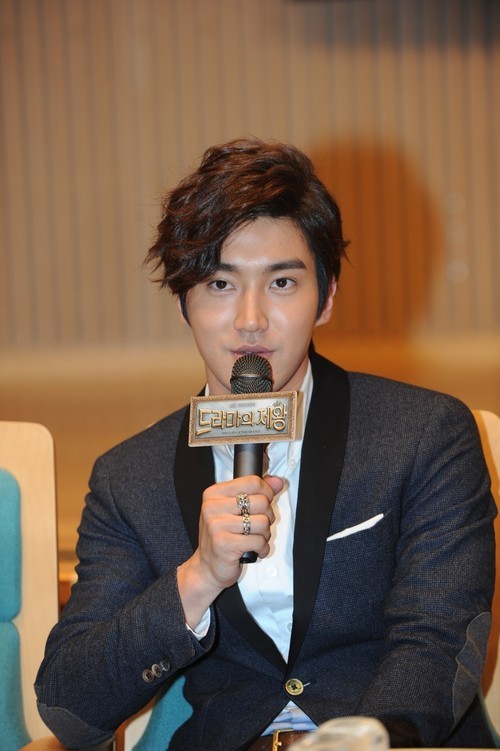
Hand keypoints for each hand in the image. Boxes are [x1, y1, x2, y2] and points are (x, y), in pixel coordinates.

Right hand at [177, 474, 282, 628]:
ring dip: (265, 534)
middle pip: (261, 501)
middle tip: (258, 526)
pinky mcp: (225, 544)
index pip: (252, 482)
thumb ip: (257, 493)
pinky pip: (259, 541)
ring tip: (255, 539)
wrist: (207, 567)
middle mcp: (212, 507)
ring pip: (263, 522)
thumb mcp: (236, 510)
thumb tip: (277, 482)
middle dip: (267, 516)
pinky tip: (255, 550)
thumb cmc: (222, 536)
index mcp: (214, 494)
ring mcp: (217, 525)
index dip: (266, 492)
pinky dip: (262, 548)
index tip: (264, 503)